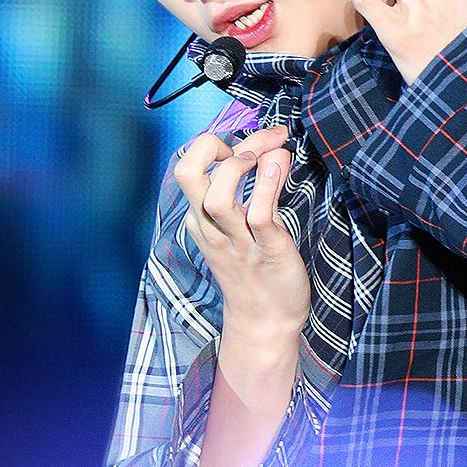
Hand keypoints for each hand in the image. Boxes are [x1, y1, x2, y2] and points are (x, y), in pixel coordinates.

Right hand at [174, 124, 310, 339]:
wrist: (267, 322)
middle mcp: (213, 229)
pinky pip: (259, 217)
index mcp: (202, 220)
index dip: (213, 145)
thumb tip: (274, 148)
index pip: (190, 168)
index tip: (247, 144)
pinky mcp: (268, 253)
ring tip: (263, 157)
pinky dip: (267, 189)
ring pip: (217, 199)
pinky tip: (280, 168)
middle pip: (187, 176)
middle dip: (209, 146)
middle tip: (244, 146)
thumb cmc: (257, 269)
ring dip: (239, 167)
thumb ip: (259, 187)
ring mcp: (238, 243)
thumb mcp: (248, 225)